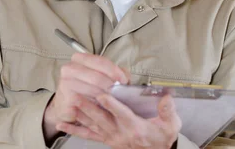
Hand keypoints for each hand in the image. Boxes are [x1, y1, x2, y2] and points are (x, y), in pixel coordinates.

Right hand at [43, 53, 129, 141]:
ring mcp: (65, 83)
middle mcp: (69, 68)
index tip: (124, 80)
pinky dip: (98, 107)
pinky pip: (86, 103)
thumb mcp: (101, 77)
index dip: (114, 71)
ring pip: (93, 90)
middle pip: (97, 76)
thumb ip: (114, 73)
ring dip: (107, 98)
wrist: (66, 107)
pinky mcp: (66, 99)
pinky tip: (104, 109)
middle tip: (121, 94)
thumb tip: (124, 77)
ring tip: (115, 102)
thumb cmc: (86, 90)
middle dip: (112, 86)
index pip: (101, 61)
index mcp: (79, 59)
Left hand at [57, 93, 180, 148]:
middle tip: (78, 96)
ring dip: (81, 115)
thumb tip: (166, 97)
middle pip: (103, 119)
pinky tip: (62, 125)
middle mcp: (121, 133)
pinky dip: (74, 130)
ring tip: (70, 104)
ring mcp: (111, 137)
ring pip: (93, 125)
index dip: (112, 104)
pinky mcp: (106, 139)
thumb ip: (168, 110)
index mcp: (136, 128)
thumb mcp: (171, 125)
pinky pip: (87, 135)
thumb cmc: (162, 137)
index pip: (122, 114)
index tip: (103, 95)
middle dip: (89, 107)